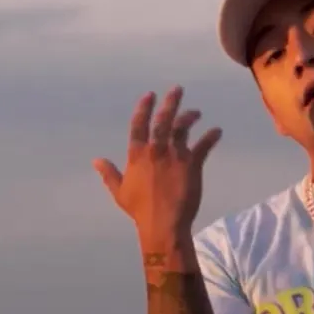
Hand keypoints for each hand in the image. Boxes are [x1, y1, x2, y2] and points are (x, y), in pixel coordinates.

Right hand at [94, 87, 222, 241]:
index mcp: (137, 155)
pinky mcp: (192, 165)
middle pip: (163, 120)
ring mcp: (175, 156)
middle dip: (170, 102)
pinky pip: (203, 146)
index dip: (144, 108)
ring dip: (190, 117)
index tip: (150, 95)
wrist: (162, 224)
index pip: (138, 125)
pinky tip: (217, 131)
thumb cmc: (140, 210)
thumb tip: (96, 160)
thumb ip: (109, 173)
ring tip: (196, 112)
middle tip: (178, 89)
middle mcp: (156, 151)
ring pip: (183, 129)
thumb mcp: (120, 191)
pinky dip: (211, 137)